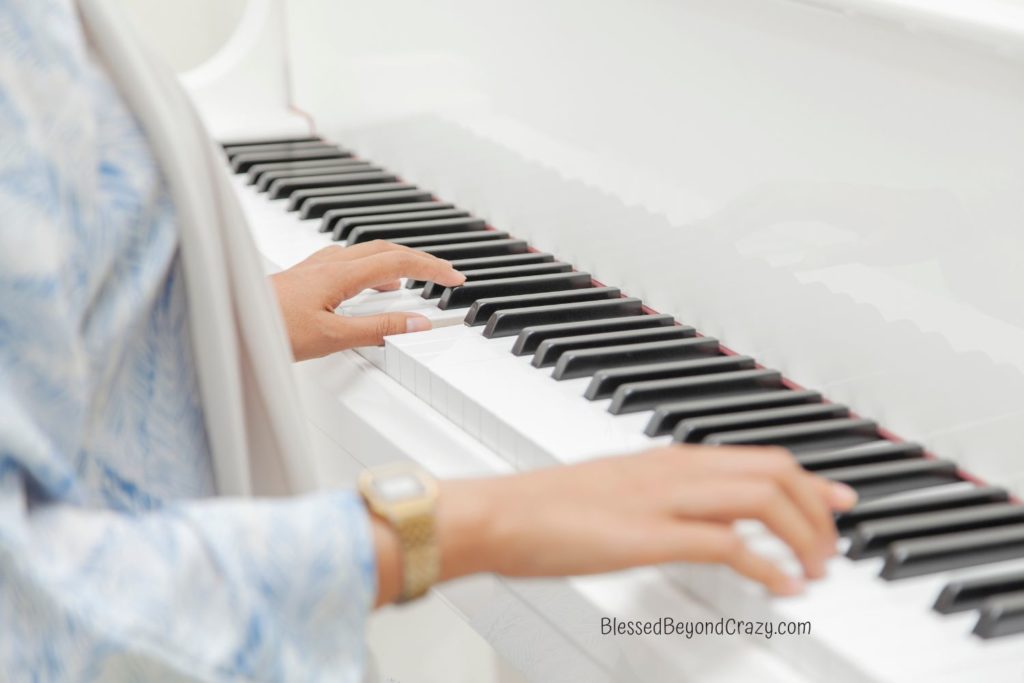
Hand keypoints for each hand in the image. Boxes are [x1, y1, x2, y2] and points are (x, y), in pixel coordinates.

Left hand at [270, 242, 464, 359]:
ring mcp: (315, 267)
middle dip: (419, 260)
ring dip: (395, 263)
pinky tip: (366, 286)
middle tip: (441, 275)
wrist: (228, 325)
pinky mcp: (304, 277)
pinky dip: (370, 270)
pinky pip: (348, 263)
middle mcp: (328, 263)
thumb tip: (415, 324)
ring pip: (366, 254)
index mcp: (340, 273)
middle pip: (385, 250)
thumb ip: (378, 330)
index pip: (399, 261)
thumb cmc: (269, 329)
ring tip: (412, 279)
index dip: (431, 267)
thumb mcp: (333, 337)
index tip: (453, 277)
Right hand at [372, 445, 857, 603]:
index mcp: (667, 460)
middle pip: (773, 471)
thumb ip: (658, 496)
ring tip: (813, 569)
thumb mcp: (614, 491)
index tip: (837, 497)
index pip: (756, 457)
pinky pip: (728, 544)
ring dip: (801, 535)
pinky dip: (766, 565)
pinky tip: (778, 586)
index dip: (807, 479)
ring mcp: (664, 499)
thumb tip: (688, 515)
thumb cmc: (546, 508)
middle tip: (830, 546)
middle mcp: (674, 471)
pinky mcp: (649, 534)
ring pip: (761, 498)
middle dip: (816, 508)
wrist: (500, 513)